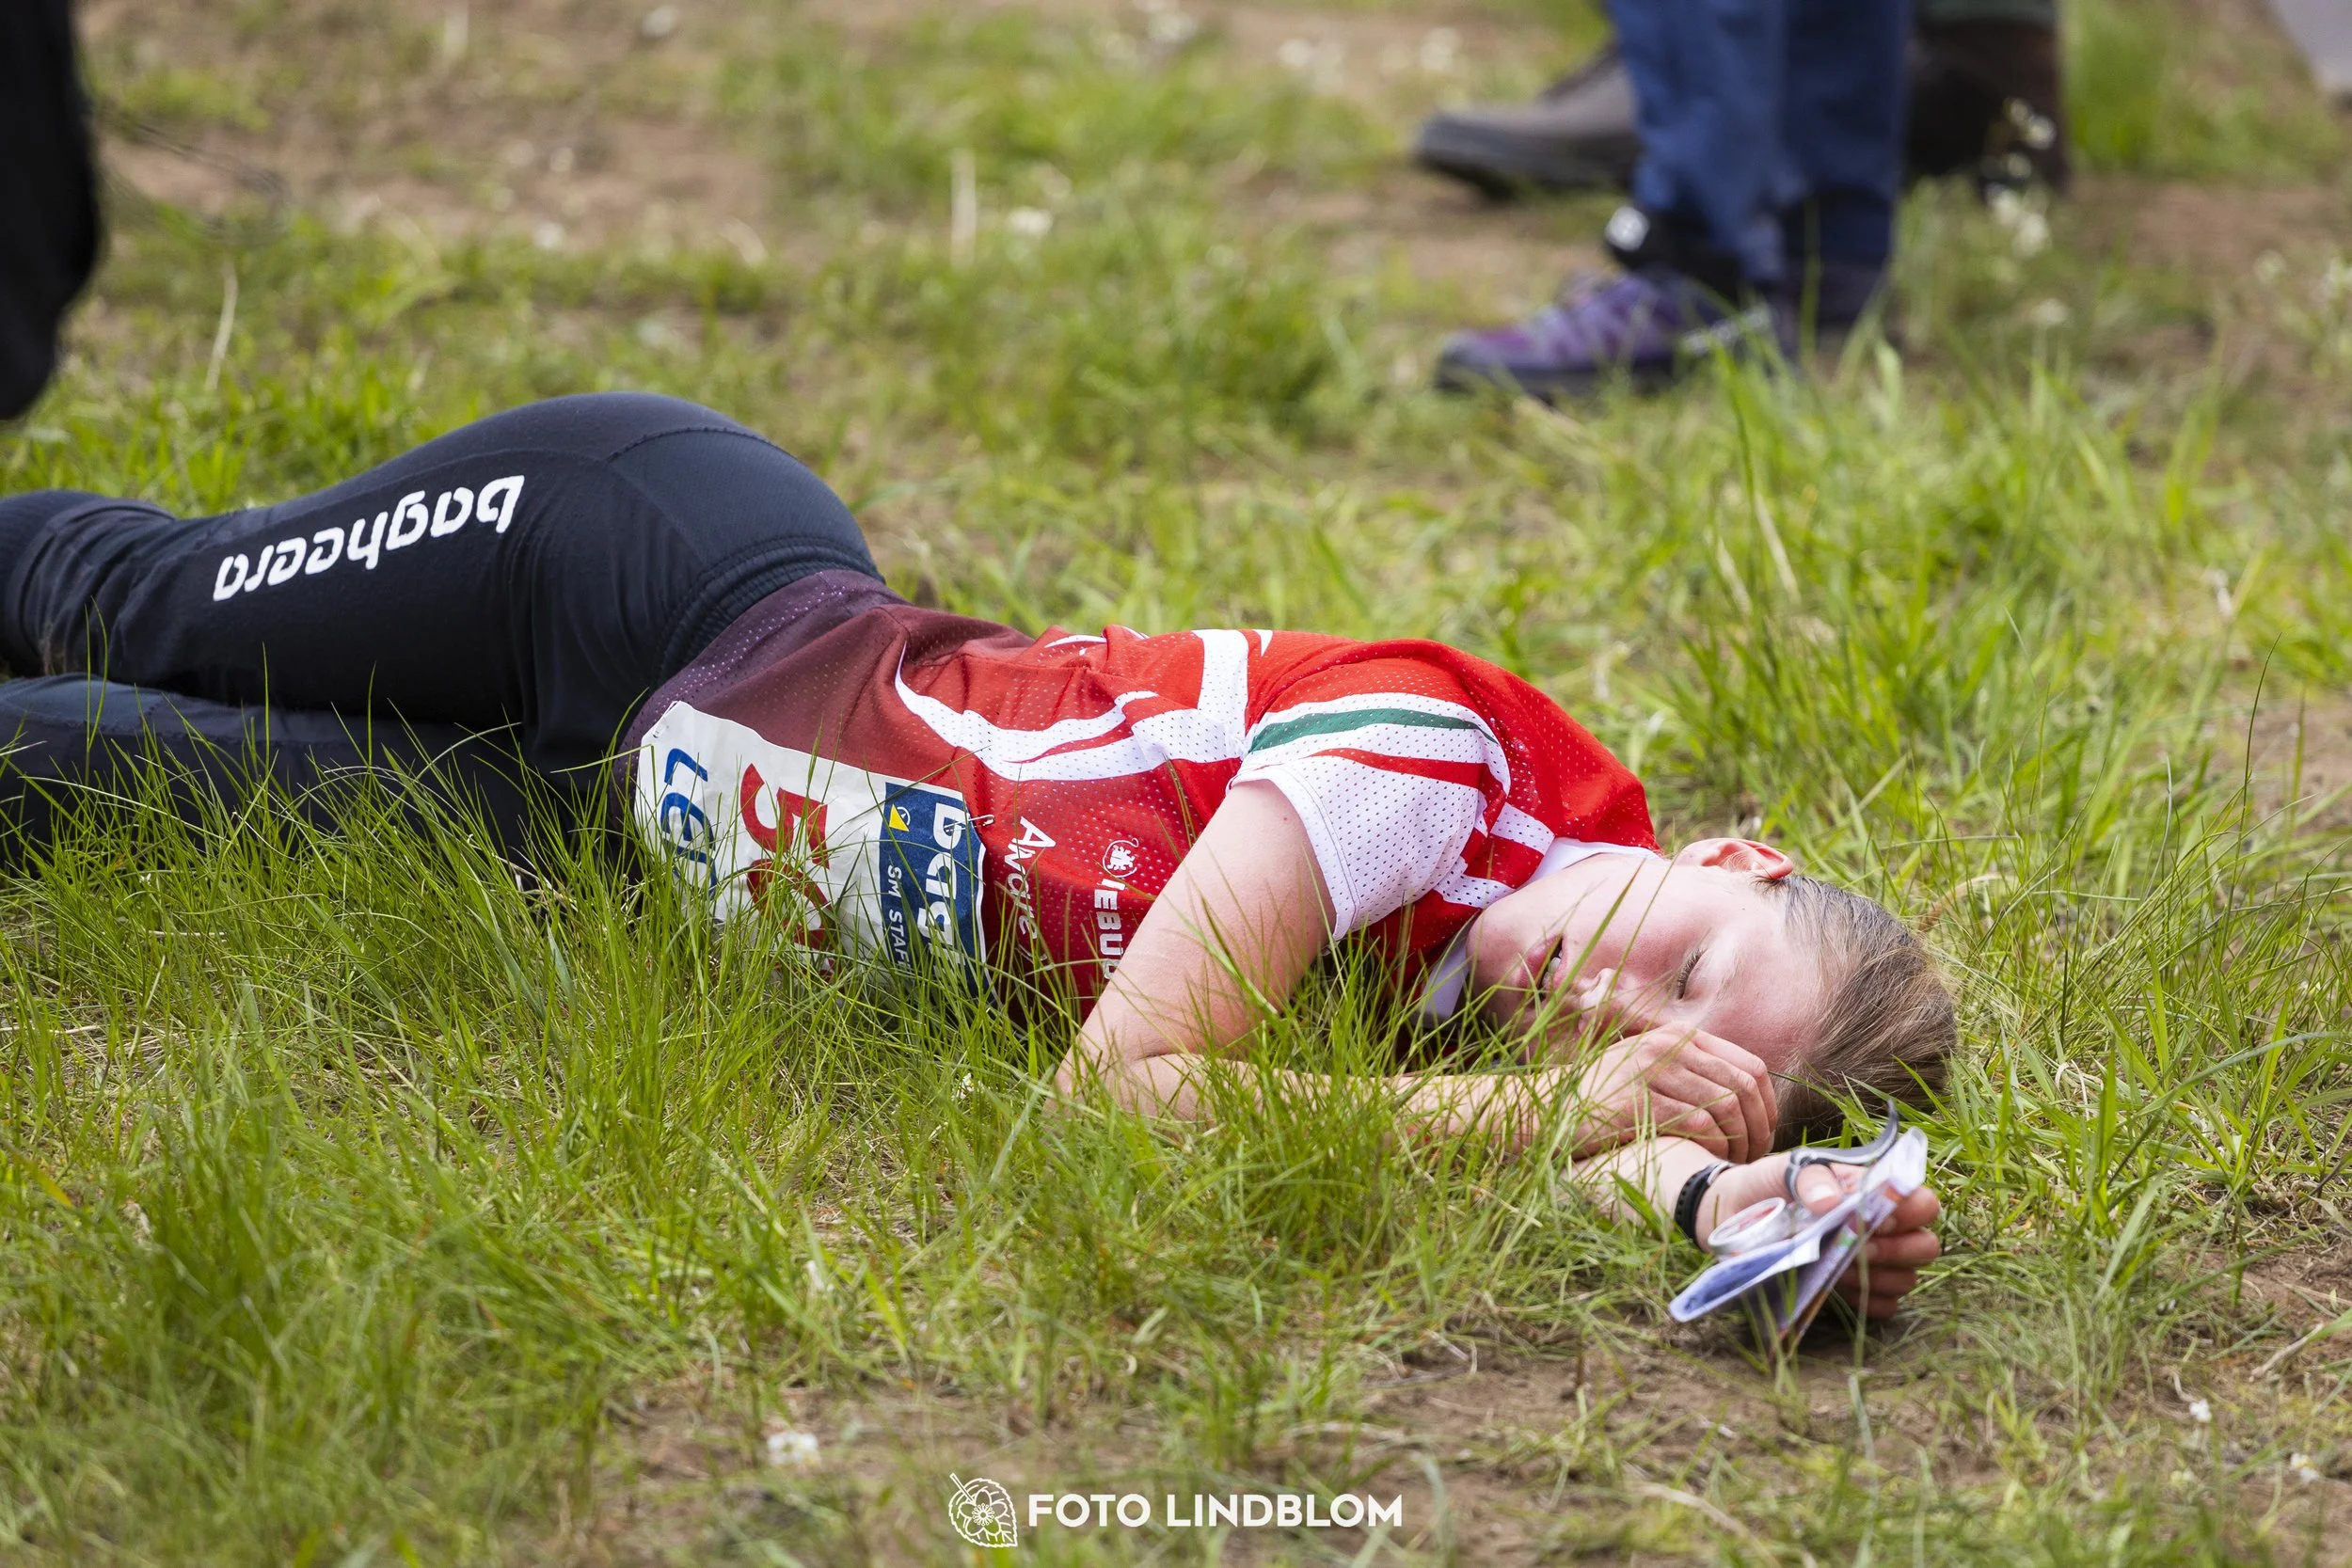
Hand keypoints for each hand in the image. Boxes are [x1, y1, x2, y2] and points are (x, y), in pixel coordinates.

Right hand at [1565, 1026, 1778, 1164]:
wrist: (1548, 1109)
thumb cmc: (1603, 1098)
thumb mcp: (1648, 1070)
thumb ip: (1690, 1073)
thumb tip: (1745, 1101)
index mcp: (1677, 1037)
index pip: (1751, 1065)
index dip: (1768, 1106)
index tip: (1764, 1135)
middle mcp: (1668, 1046)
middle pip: (1744, 1086)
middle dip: (1759, 1128)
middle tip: (1754, 1158)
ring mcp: (1652, 1070)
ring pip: (1727, 1105)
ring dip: (1740, 1142)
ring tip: (1733, 1165)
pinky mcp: (1638, 1100)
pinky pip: (1700, 1122)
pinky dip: (1715, 1146)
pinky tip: (1710, 1162)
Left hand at [1702, 1156, 1942, 1319]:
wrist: (1734, 1214)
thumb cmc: (1767, 1185)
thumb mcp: (1785, 1170)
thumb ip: (1812, 1178)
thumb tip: (1831, 1202)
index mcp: (1873, 1193)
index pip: (1922, 1202)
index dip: (1912, 1212)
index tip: (1880, 1215)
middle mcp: (1882, 1229)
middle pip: (1925, 1246)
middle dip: (1898, 1249)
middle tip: (1858, 1244)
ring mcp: (1870, 1262)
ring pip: (1907, 1279)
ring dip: (1880, 1275)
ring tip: (1842, 1264)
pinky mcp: (1853, 1290)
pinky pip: (1884, 1305)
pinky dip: (1868, 1299)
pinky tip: (1841, 1286)